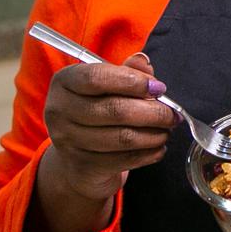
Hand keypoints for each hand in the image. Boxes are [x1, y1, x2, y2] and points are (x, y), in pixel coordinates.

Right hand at [26, 51, 174, 231]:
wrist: (74, 161)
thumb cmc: (98, 114)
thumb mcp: (108, 87)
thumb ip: (127, 72)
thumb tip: (146, 62)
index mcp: (64, 83)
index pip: (97, 76)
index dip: (131, 81)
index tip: (159, 87)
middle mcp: (59, 112)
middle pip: (111, 111)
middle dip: (149, 112)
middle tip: (171, 113)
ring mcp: (67, 143)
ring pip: (120, 138)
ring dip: (152, 134)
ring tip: (168, 131)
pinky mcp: (83, 169)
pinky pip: (124, 162)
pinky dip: (147, 154)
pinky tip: (157, 149)